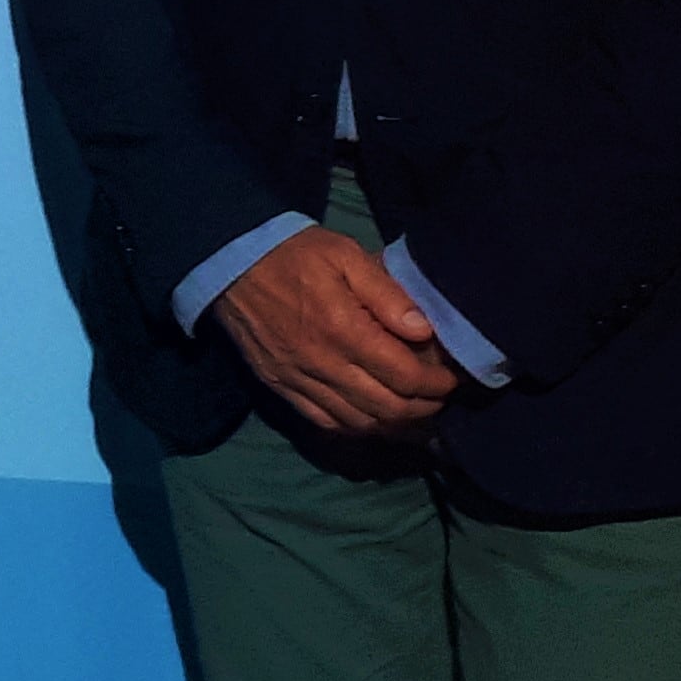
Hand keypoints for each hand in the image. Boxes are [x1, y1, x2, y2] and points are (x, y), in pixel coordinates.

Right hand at [210, 228, 459, 436]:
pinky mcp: (281, 387)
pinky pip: (327, 423)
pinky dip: (358, 427)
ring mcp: (299, 380)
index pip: (405, 376)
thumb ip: (387, 293)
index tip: (451, 377)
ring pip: (361, 423)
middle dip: (424, 408)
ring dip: (395, 423)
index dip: (437, 383)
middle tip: (439, 396)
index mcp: (342, 328)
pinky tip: (373, 417)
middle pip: (388, 408)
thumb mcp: (345, 255)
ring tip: (414, 410)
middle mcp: (322, 363)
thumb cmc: (294, 254)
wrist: (229, 262)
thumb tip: (423, 330)